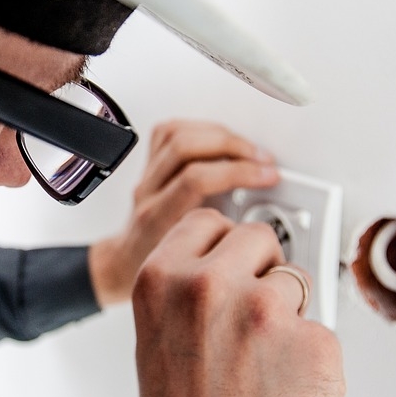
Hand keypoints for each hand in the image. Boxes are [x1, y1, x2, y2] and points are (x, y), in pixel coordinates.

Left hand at [89, 120, 278, 305]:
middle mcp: (148, 192)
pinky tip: (220, 139)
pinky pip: (169, 131)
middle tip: (263, 161)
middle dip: (233, 147)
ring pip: (177, 134)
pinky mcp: (148, 164)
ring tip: (248, 149)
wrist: (127, 263)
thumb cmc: (160, 268)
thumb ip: (226, 245)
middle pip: (185, 147)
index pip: (196, 179)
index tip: (268, 177)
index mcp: (158, 218)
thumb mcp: (198, 265)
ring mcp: (146, 176)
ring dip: (220, 135)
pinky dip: (200, 128)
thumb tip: (268, 229)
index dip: (238, 172)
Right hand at [126, 209, 344, 396]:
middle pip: (259, 239)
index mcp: (162, 279)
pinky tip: (284, 394)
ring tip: (261, 369)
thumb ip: (189, 293)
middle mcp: (211, 286)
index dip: (224, 248)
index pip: (209, 221)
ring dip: (289, 316)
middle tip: (248, 324)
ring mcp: (268, 313)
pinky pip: (324, 332)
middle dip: (261, 272)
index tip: (229, 266)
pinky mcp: (317, 345)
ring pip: (298, 282)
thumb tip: (238, 269)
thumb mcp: (158, 341)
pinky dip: (312, 361)